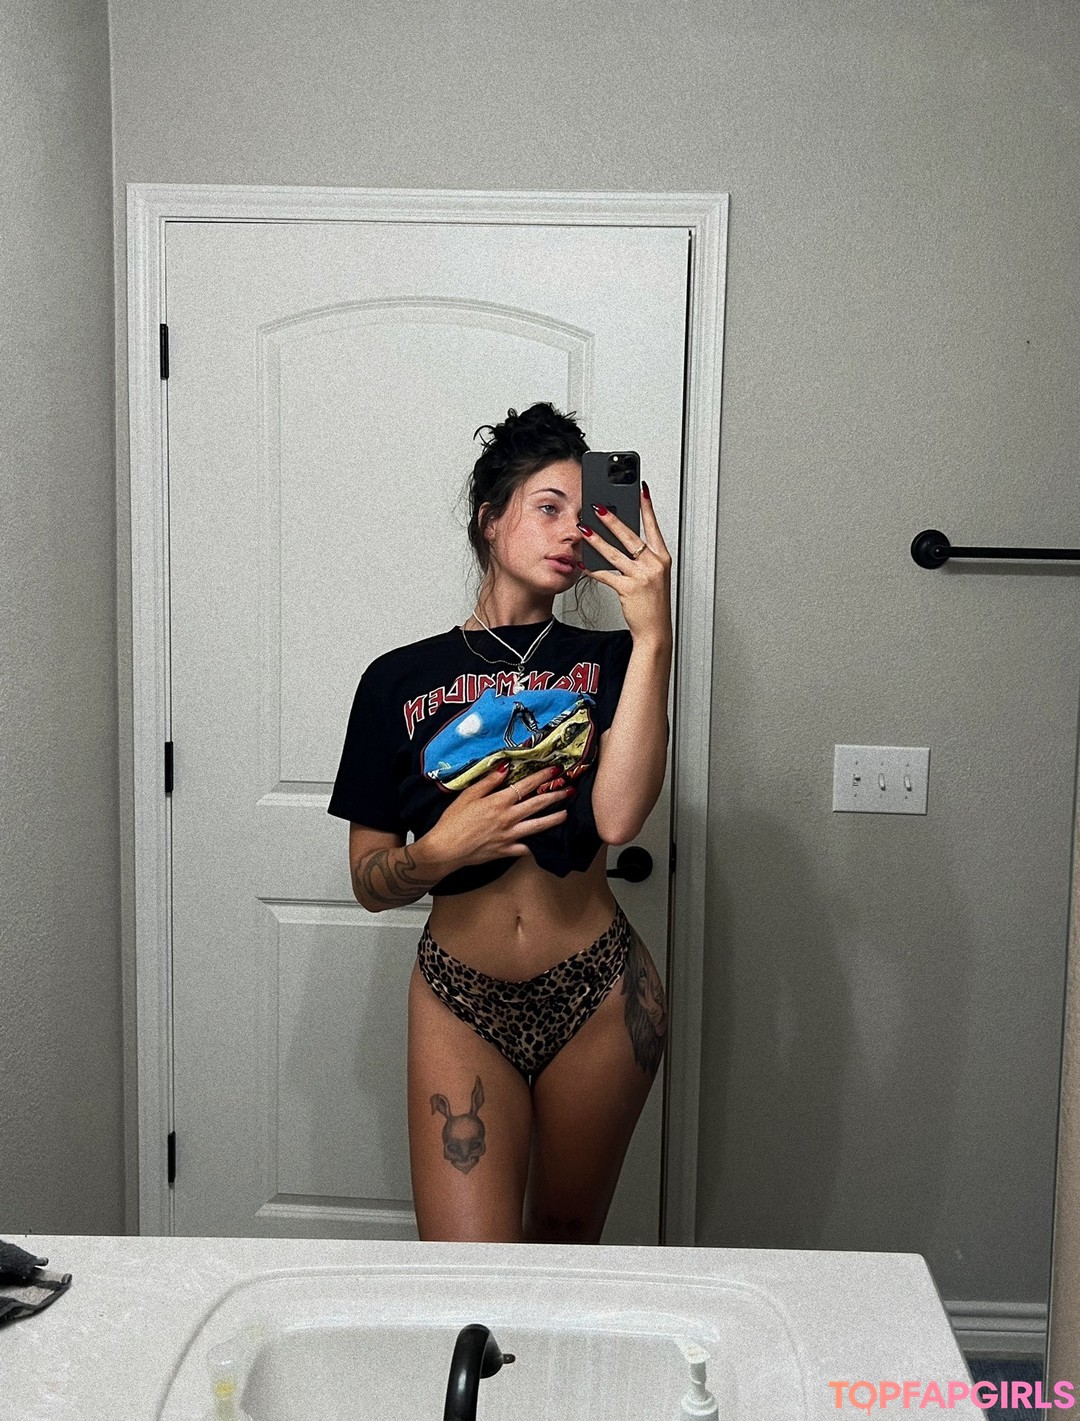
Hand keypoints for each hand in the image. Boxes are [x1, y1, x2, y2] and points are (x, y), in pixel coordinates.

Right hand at [425, 762, 575, 868]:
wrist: (445, 849)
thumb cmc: (452, 821)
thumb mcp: (467, 795)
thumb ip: (488, 782)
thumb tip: (505, 768)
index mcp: (498, 802)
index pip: (526, 785)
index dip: (542, 776)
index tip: (555, 769)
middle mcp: (508, 818)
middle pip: (537, 804)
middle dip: (556, 795)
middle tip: (570, 788)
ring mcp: (509, 836)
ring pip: (538, 826)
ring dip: (554, 819)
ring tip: (567, 813)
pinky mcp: (506, 851)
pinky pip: (526, 848)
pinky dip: (537, 845)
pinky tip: (545, 842)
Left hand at [576, 484, 671, 644]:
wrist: (655, 629)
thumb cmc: (653, 604)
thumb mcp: (654, 576)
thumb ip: (641, 558)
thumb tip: (621, 542)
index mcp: (662, 558)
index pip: (653, 527)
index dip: (647, 508)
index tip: (642, 490)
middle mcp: (654, 565)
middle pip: (630, 536)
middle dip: (612, 519)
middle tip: (598, 506)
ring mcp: (642, 577)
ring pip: (614, 553)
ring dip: (596, 540)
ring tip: (584, 529)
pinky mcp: (629, 589)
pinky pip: (606, 575)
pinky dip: (592, 569)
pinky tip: (582, 562)